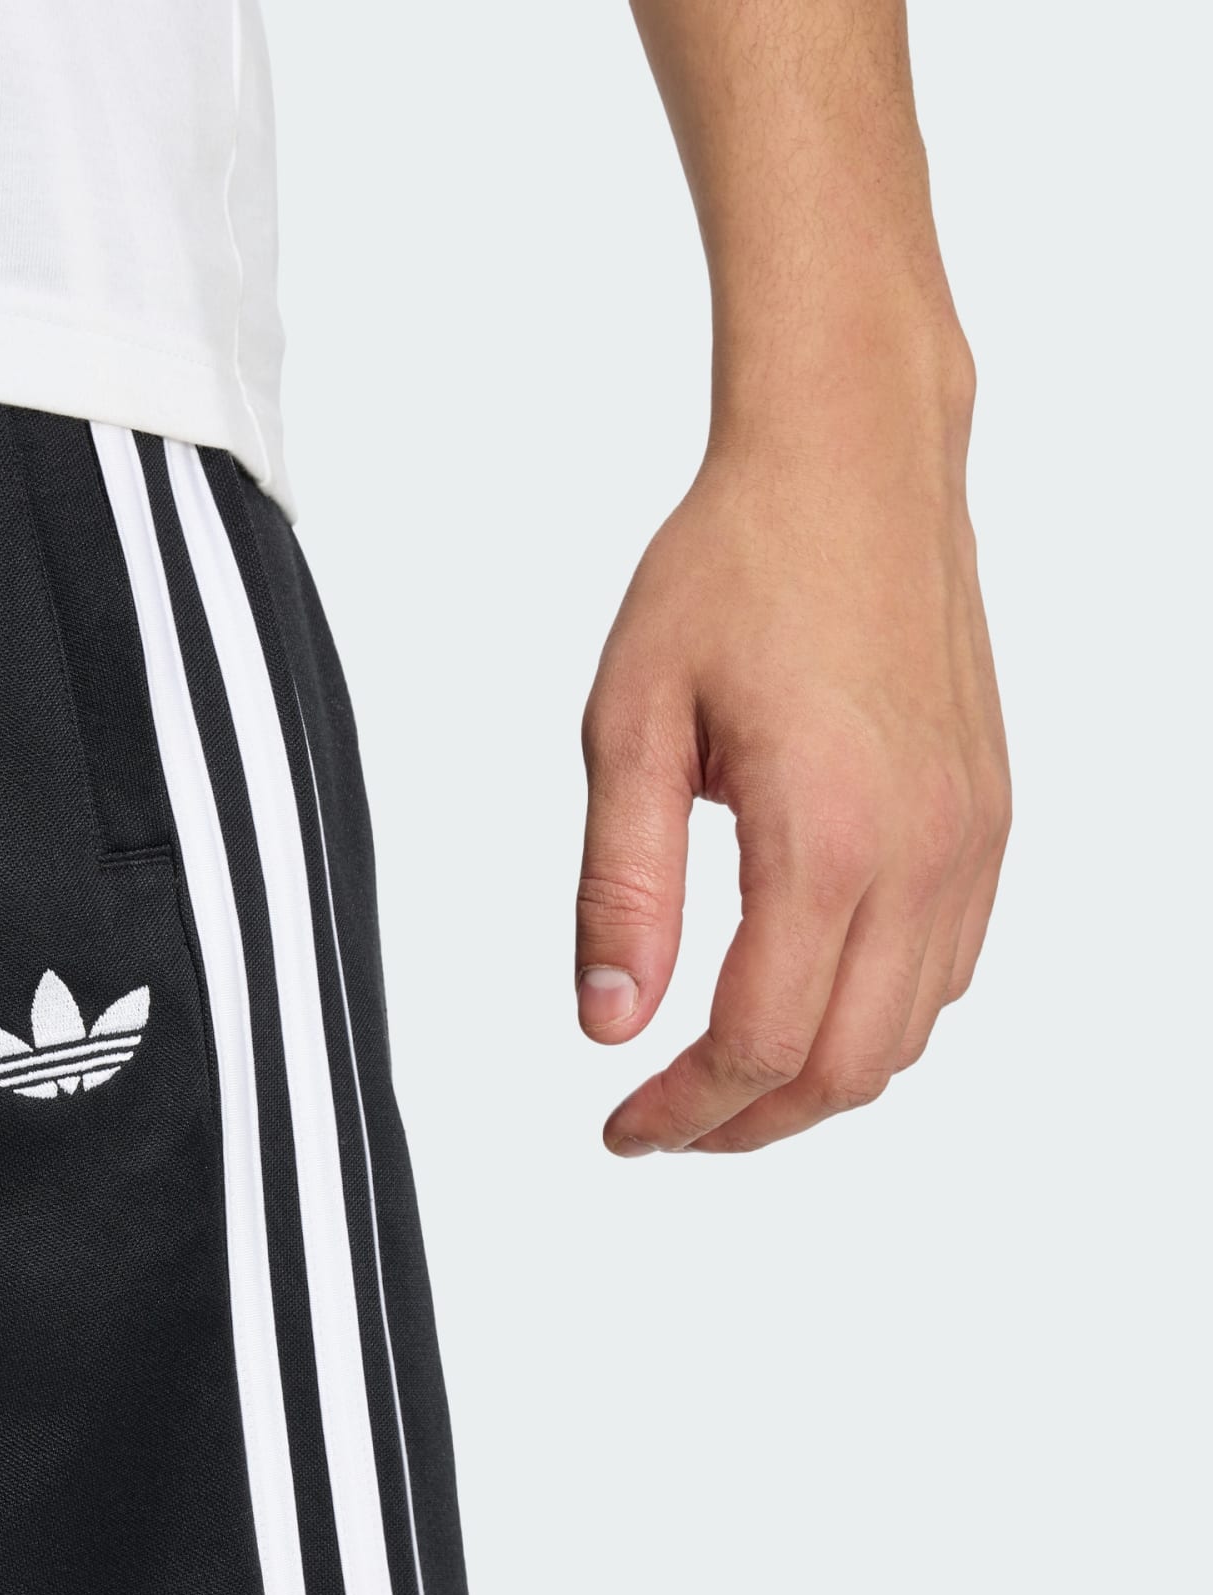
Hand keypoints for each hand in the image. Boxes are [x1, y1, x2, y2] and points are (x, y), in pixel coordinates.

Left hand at [574, 351, 1009, 1153]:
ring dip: (811, 1082)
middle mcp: (924, 852)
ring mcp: (973, 840)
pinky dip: (872, 1021)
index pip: (757, 1043)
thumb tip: (606, 1020)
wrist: (852, 466)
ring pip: (906, 1036)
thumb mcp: (630, 727)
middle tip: (661, 1125)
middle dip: (745, 1123)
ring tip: (719, 1080)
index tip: (623, 1128)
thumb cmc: (737, 569)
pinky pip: (946, 971)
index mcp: (828, 836)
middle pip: (844, 1068)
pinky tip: (802, 1001)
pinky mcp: (989, 818)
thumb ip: (620, 889)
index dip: (683, 1111)